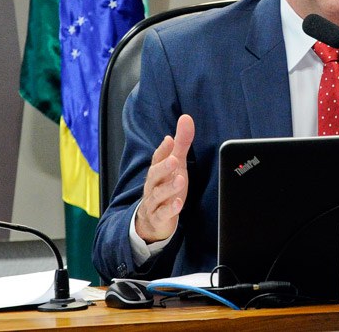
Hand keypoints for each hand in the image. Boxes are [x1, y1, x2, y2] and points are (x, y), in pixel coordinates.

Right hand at [135, 114, 193, 243]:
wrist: (152, 220)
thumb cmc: (166, 186)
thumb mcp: (177, 164)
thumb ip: (181, 143)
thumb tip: (186, 118)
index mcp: (158, 170)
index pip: (157, 158)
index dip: (163, 149)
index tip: (169, 139)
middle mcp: (153, 185)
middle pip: (155, 175)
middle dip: (164, 167)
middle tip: (174, 159)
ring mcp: (154, 202)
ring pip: (158, 194)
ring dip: (168, 187)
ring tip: (180, 179)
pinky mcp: (158, 218)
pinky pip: (162, 214)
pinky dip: (169, 209)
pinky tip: (178, 203)